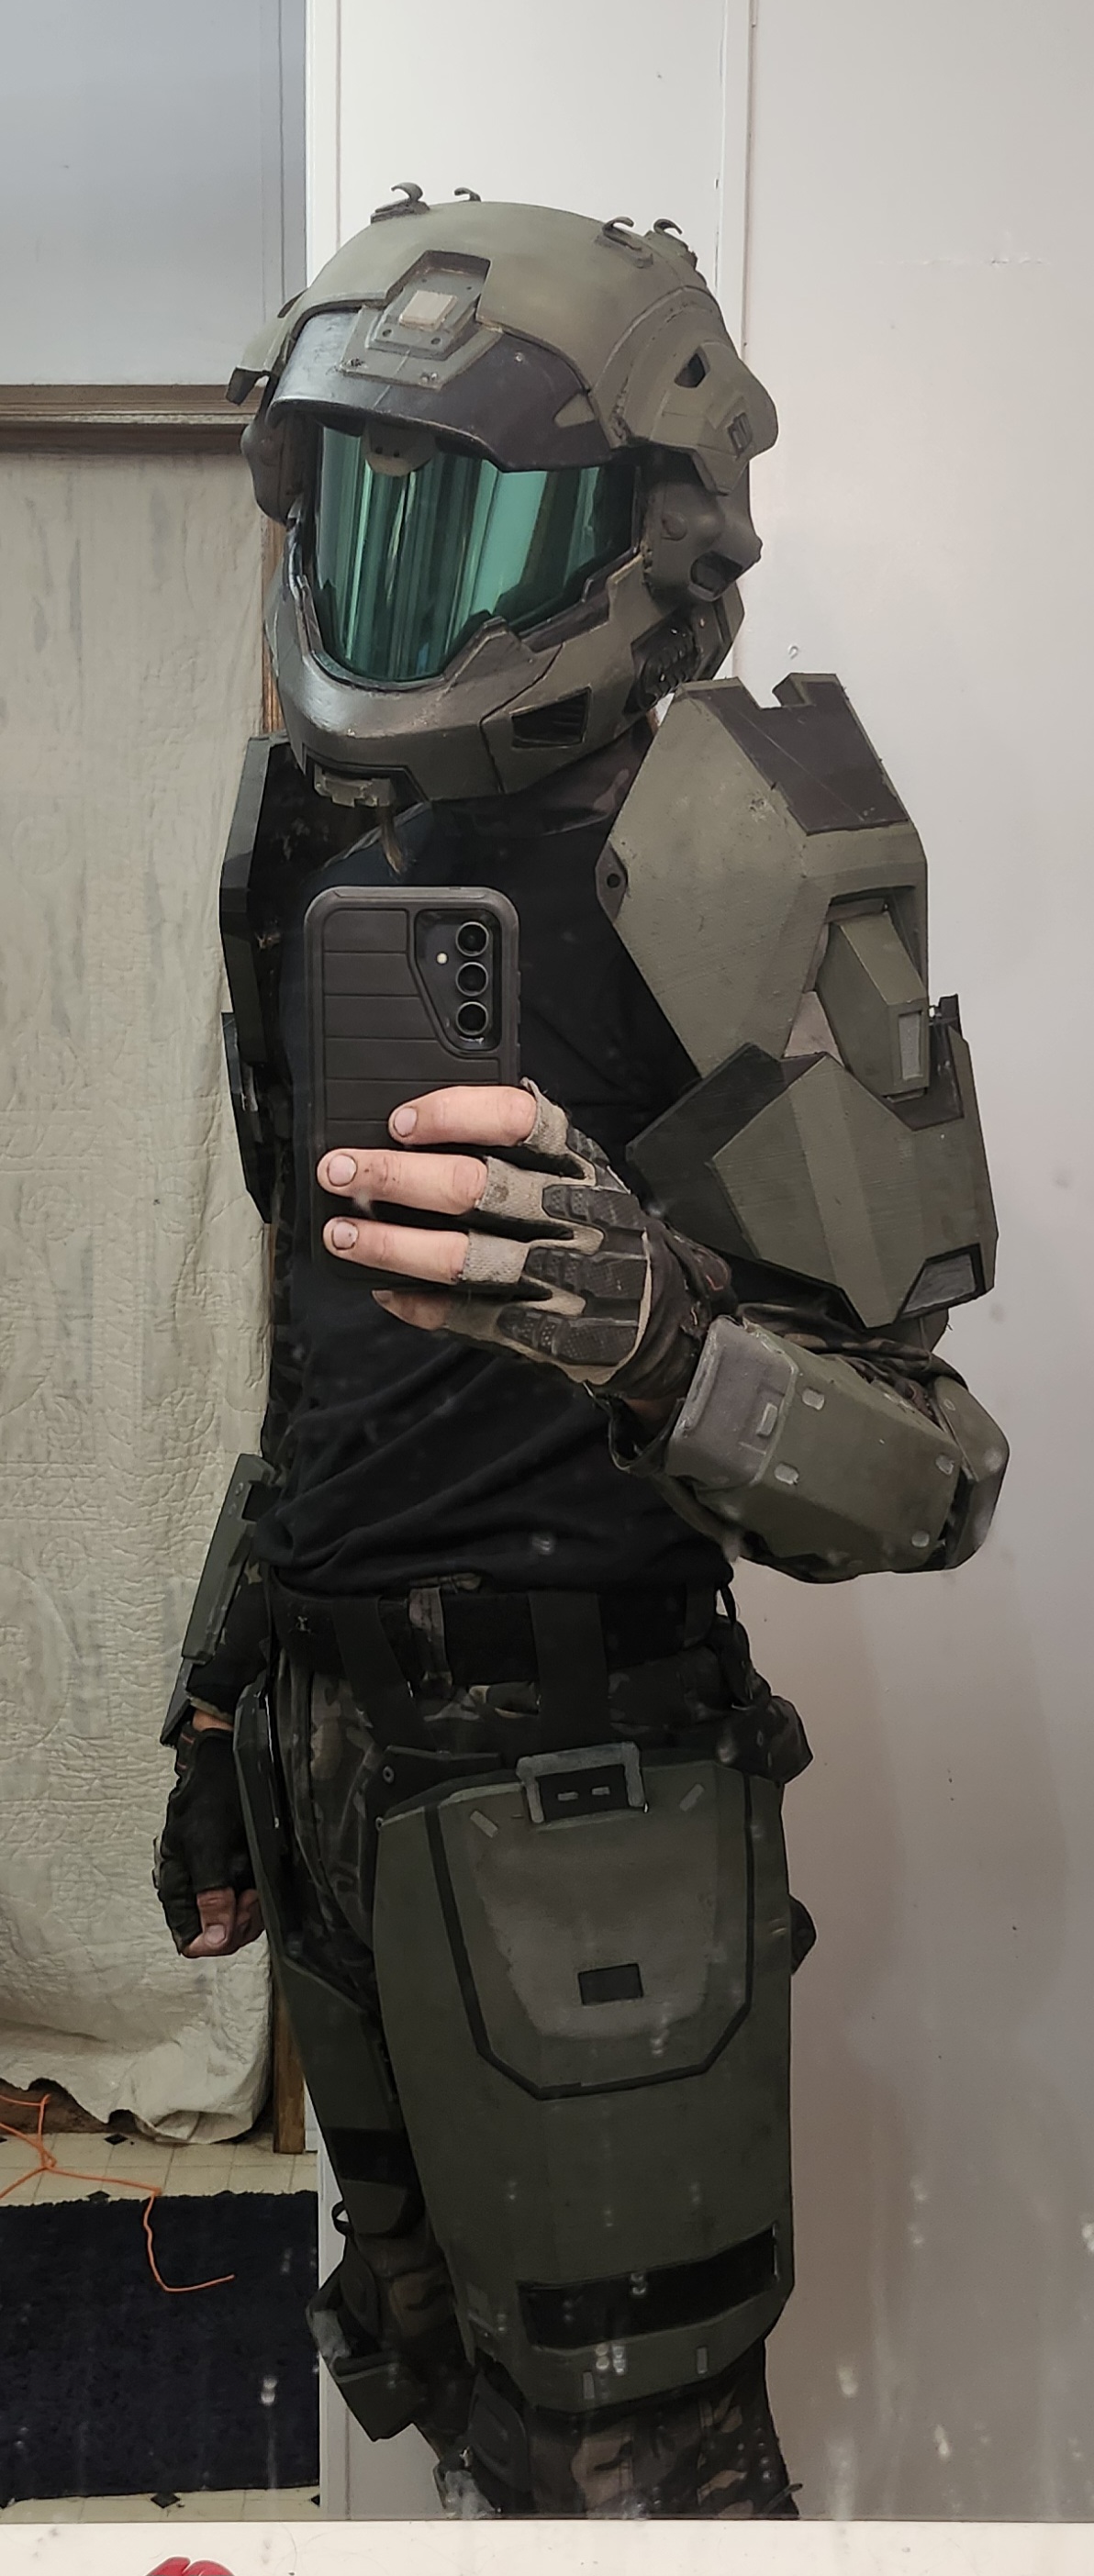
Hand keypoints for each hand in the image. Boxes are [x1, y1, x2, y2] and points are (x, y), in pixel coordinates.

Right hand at [154, 1718, 263, 1958]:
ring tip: (255, 1883)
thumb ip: (210, 1892)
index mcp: (176, 1887)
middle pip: (218, 1936)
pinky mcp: (232, 1878)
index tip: (238, 1909)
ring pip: (235, 1924)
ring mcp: (213, 1886)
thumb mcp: (208, 1843)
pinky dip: (257, 1898)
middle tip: (252, 1893)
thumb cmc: (212, 1795)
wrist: (226, 1763)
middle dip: (240, 1921)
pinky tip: (258, 1878)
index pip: (192, 1942)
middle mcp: (192, 1892)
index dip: (219, 1937)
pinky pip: (245, 1905)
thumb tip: (213, 1941)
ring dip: (252, 1910)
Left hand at [317, 1081, 728, 1400]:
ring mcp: (561, 1276)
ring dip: (392, 1245)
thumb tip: (424, 1121)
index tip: (399, 1120)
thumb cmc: (599, 1230)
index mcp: (578, 1162)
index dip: (453, 1114)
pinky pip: (473, 1316)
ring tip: (342, 1234)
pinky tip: (383, 1289)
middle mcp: (572, 1213)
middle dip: (395, 1177)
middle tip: (340, 1169)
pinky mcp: (546, 1329)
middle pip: (475, 1187)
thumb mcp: (580, 1171)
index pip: (517, 1119)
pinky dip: (421, 1304)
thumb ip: (524, 1145)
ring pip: (464, 1257)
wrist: (656, 1318)